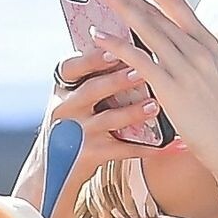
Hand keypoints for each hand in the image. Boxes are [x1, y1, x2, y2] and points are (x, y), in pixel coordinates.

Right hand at [47, 42, 163, 181]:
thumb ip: (92, 76)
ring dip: (132, 113)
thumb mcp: (72, 99)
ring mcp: (76, 133)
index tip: (113, 51)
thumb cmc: (74, 125)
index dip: (92, 58)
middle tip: (141, 72)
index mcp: (62, 88)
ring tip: (154, 106)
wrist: (53, 171)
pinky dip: (144, 148)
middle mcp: (65, 108)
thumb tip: (127, 47)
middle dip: (116, 81)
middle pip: (90, 90)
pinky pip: (120, 150)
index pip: (71, 67)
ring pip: (107, 119)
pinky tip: (164, 144)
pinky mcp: (88, 155)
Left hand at [90, 0, 217, 183]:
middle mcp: (198, 50)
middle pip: (158, 9)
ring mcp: (185, 68)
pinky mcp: (171, 89)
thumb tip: (180, 48)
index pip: (176, 2)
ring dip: (122, 5)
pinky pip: (137, 60)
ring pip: (147, 27)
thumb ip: (198, 60)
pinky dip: (115, 44)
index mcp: (210, 44)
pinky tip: (97, 35)